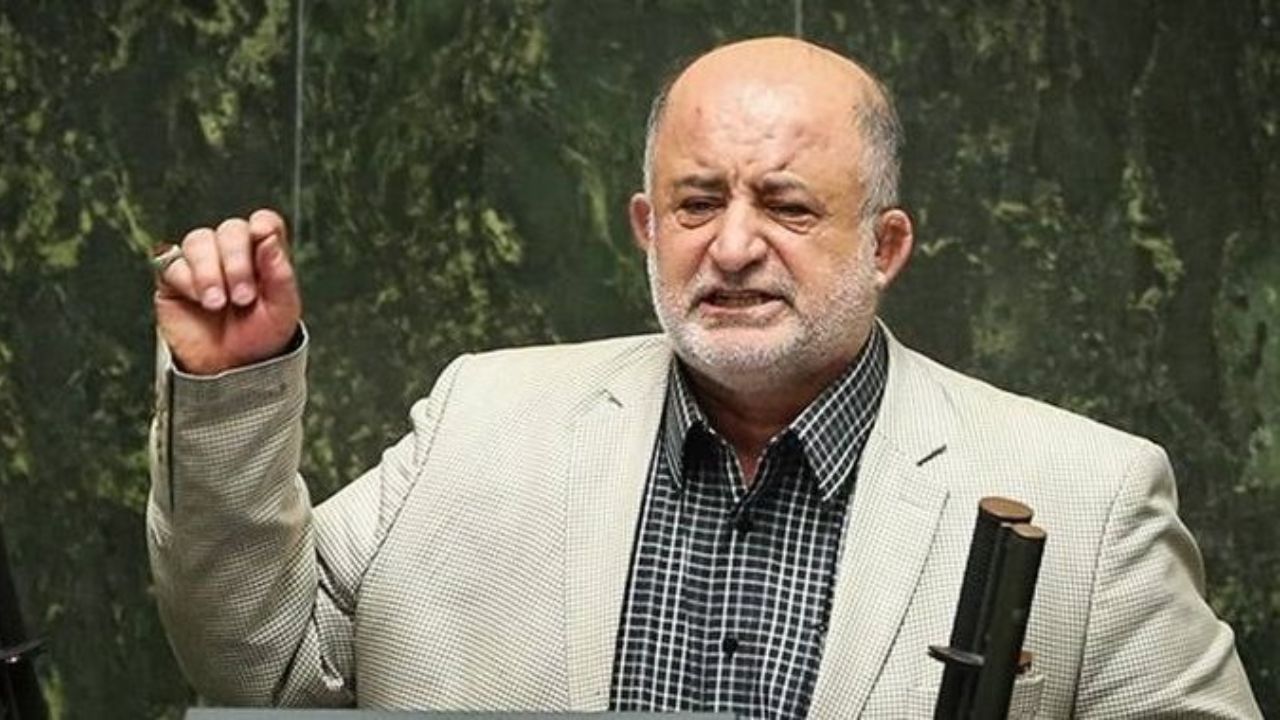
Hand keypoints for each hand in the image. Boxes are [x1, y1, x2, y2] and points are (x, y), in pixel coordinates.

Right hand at [154, 208, 302, 374]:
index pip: (265, 223)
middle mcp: (233, 254)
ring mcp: (202, 264)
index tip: (262, 235)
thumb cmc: (261, 339)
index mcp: (265, 257)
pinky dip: (187, 279)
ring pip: (199, 240)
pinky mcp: (174, 279)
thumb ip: (280, 272)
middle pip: (231, 229)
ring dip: (209, 270)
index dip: (263, 224)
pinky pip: (172, 262)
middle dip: (236, 260)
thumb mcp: (282, 309)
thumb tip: (268, 236)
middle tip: (243, 297)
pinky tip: (201, 301)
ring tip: (217, 303)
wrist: (231, 370)